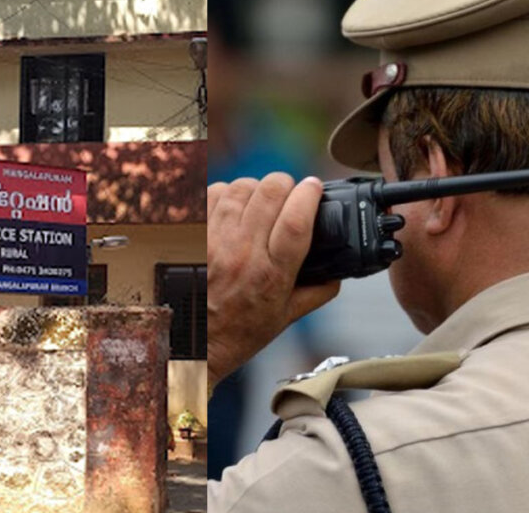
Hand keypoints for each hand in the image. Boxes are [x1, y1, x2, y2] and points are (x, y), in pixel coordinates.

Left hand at [207, 173, 340, 391]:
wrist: (190, 342)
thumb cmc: (236, 333)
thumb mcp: (285, 318)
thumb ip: (317, 292)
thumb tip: (338, 272)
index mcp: (271, 274)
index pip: (296, 221)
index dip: (310, 195)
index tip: (315, 187)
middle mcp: (241, 253)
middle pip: (270, 192)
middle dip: (286, 185)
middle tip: (289, 195)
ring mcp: (213, 240)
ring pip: (242, 187)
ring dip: (257, 189)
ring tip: (260, 203)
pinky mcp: (192, 232)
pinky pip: (214, 192)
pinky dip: (228, 194)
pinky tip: (233, 208)